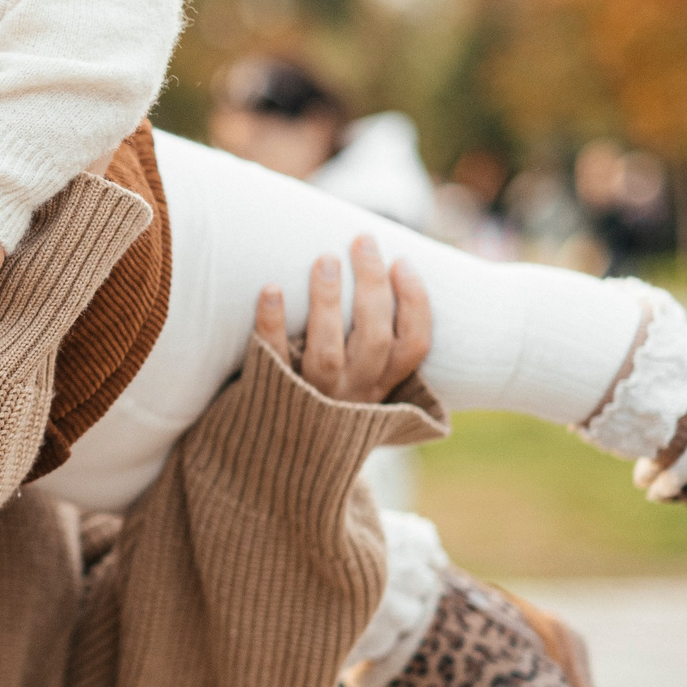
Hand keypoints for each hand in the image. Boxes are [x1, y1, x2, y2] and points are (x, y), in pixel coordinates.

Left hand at [255, 235, 432, 402]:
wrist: (272, 447)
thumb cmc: (324, 388)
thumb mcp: (359, 373)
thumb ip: (372, 333)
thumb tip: (394, 265)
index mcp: (382, 383)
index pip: (415, 346)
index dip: (415, 303)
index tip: (402, 260)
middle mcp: (354, 392)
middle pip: (374, 339)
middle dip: (372, 285)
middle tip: (362, 240)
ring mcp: (315, 395)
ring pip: (328, 352)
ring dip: (328, 301)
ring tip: (326, 259)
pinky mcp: (276, 393)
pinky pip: (275, 358)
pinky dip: (272, 323)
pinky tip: (271, 288)